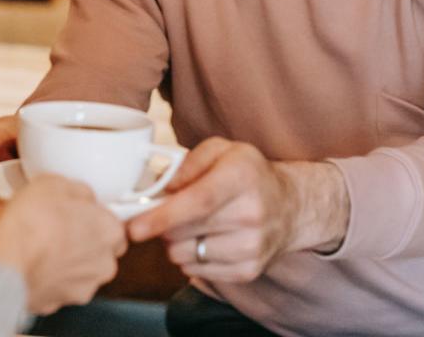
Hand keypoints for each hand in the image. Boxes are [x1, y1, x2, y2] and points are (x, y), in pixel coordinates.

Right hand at [0, 175, 126, 314]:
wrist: (7, 263)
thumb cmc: (33, 222)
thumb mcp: (56, 183)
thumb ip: (79, 192)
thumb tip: (82, 197)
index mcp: (110, 232)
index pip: (112, 224)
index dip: (90, 217)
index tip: (73, 212)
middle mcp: (104, 264)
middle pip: (94, 249)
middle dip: (75, 240)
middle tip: (51, 226)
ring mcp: (82, 288)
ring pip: (73, 269)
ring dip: (57, 258)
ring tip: (30, 242)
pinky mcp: (57, 304)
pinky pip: (52, 286)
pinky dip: (41, 276)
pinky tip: (23, 261)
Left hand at [126, 137, 349, 283]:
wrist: (290, 207)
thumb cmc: (247, 174)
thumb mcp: (221, 150)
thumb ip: (186, 163)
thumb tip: (161, 188)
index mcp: (241, 176)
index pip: (197, 201)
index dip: (162, 216)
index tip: (134, 227)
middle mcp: (250, 213)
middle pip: (183, 232)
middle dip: (163, 225)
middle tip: (168, 213)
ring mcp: (251, 247)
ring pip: (185, 256)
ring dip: (176, 243)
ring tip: (192, 226)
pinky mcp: (248, 271)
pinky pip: (197, 272)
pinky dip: (191, 257)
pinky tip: (206, 240)